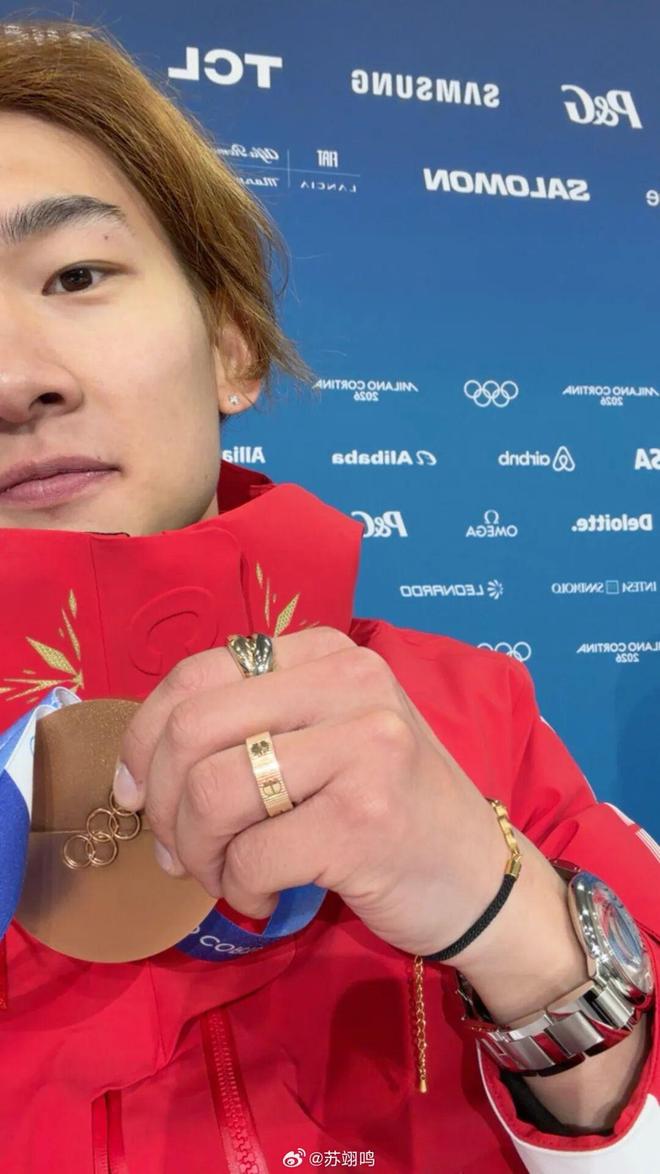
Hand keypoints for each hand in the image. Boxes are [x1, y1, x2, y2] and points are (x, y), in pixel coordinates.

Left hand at [113, 627, 513, 956]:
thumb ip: (250, 726)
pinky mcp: (366, 818)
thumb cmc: (393, 808)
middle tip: (177, 851)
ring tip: (221, 876)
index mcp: (327, 654)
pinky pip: (252, 856)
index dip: (144, 737)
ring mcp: (364, 746)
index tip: (133, 792)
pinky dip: (240, 889)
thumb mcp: (328, 738)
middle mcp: (349, 682)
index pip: (197, 674)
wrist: (483, 878)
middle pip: (192, 731)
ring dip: (197, 852)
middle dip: (161, 805)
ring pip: (211, 793)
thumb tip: (138, 769)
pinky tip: (265, 897)